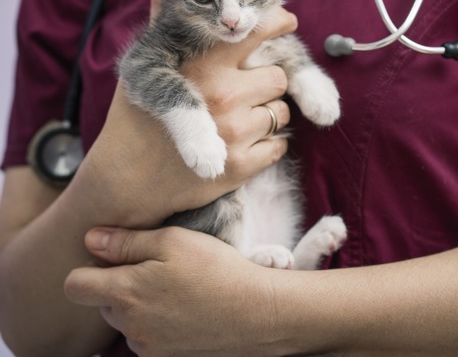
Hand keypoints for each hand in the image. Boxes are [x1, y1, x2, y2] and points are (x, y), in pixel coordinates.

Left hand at [65, 225, 281, 356]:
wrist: (255, 313)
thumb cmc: (214, 269)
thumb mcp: (172, 240)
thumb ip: (126, 241)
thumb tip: (90, 238)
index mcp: (125, 293)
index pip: (75, 286)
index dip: (89, 268)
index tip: (113, 257)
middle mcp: (129, 326)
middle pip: (103, 302)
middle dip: (120, 284)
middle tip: (157, 267)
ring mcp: (147, 347)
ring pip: (126, 320)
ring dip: (140, 305)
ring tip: (176, 287)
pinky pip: (147, 337)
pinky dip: (158, 322)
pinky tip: (185, 308)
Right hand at [77, 0, 295, 226]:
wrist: (127, 179)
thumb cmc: (134, 117)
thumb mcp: (146, 66)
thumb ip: (160, 26)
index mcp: (204, 65)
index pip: (255, 33)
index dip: (276, 23)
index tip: (288, 22)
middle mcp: (224, 95)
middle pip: (278, 76)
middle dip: (265, 82)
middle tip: (245, 89)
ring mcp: (235, 133)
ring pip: (281, 110)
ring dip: (267, 112)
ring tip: (239, 117)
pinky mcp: (242, 166)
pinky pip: (279, 145)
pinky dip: (267, 144)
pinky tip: (241, 142)